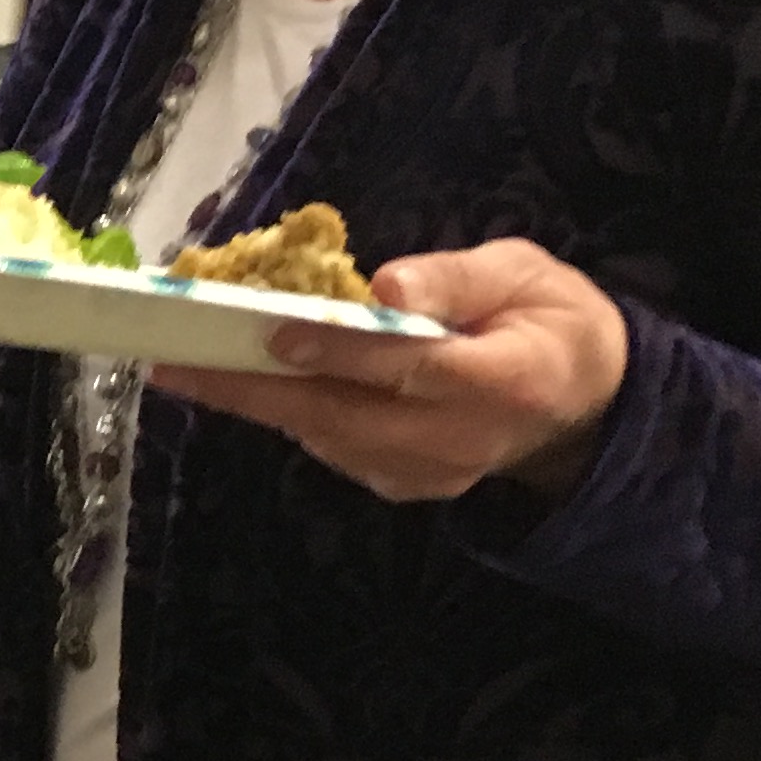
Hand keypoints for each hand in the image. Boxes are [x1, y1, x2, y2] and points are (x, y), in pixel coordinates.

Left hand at [147, 239, 627, 505]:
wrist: (583, 406)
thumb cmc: (550, 319)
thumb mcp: (524, 274)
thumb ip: (457, 278)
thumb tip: (387, 287)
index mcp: (505, 380)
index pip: (410, 368)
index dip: (339, 353)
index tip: (273, 333)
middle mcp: (462, 440)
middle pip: (346, 417)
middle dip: (255, 390)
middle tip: (178, 364)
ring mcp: (431, 473)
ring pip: (328, 438)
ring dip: (255, 405)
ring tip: (186, 370)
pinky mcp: (406, 486)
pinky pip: (335, 450)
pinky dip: (288, 415)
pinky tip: (240, 386)